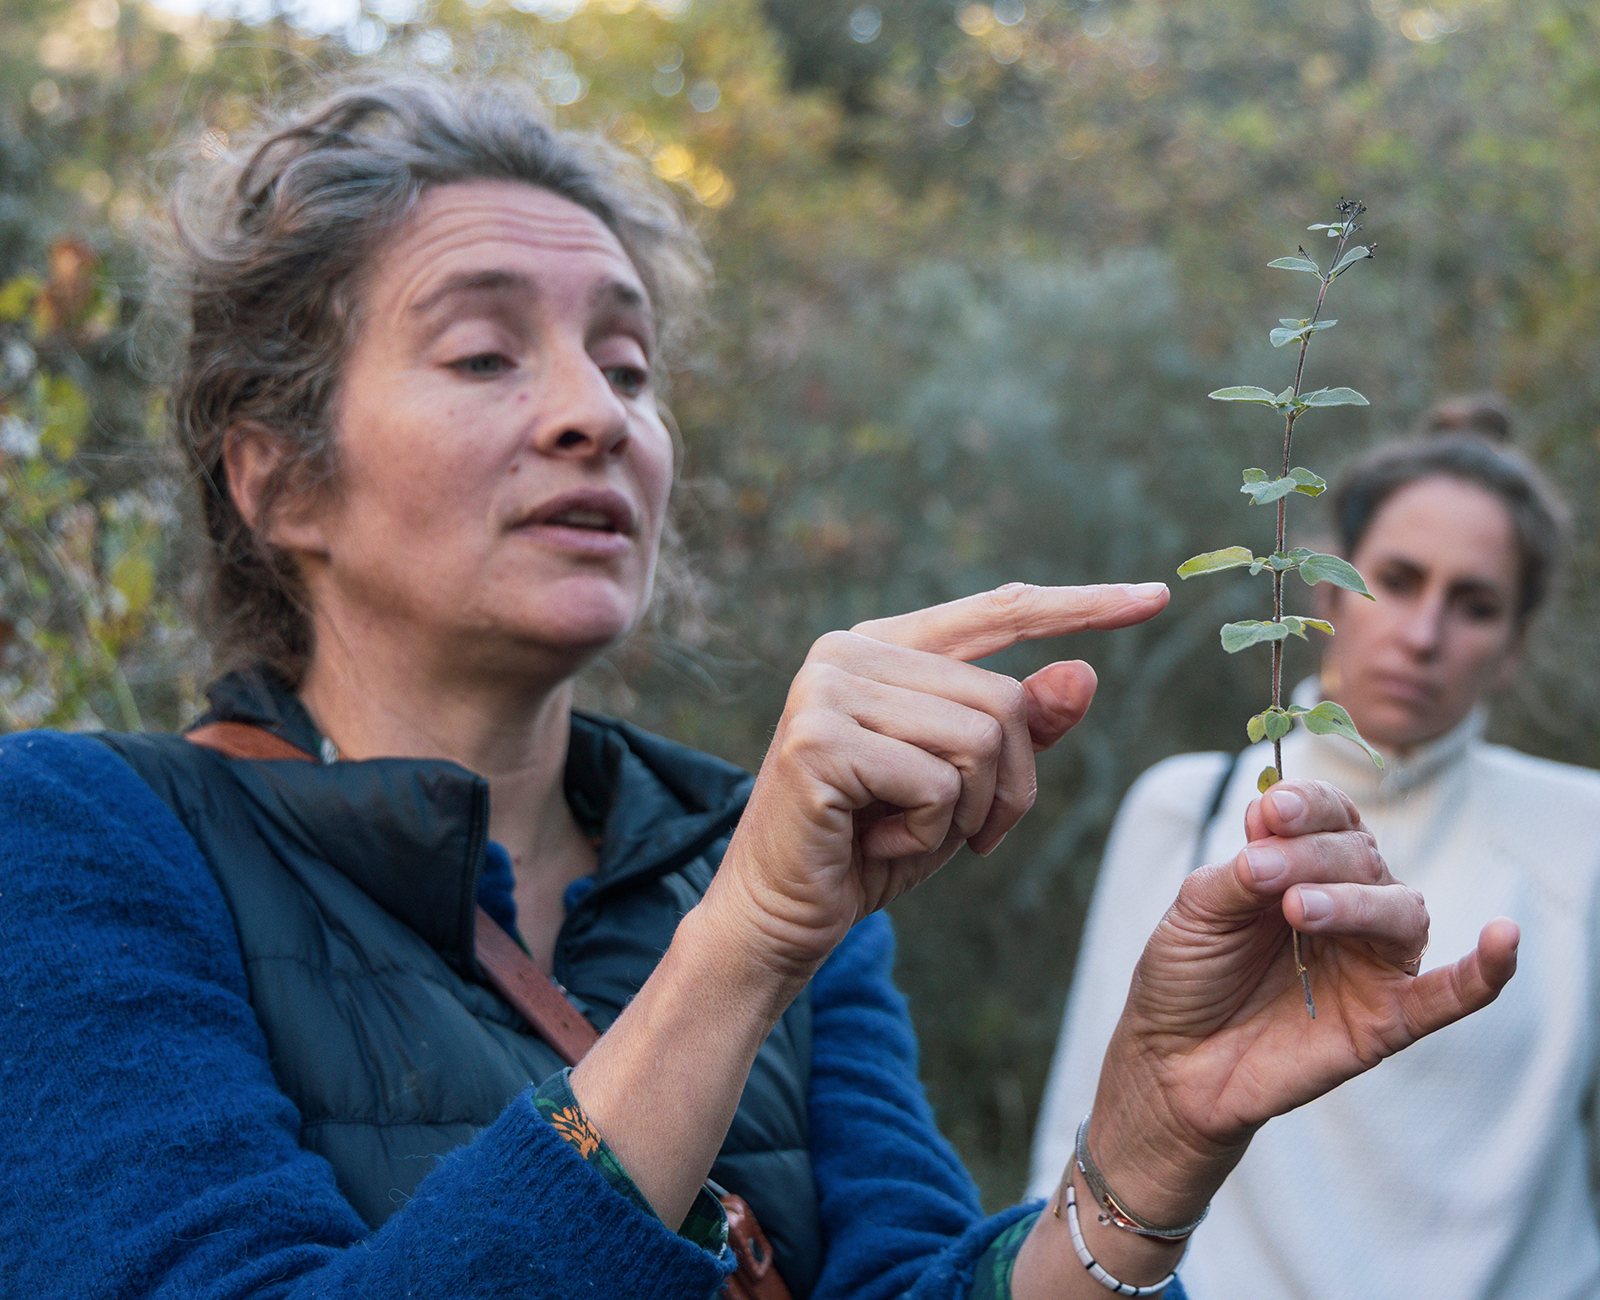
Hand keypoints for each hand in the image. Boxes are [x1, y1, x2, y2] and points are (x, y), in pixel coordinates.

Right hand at [704, 581, 1169, 984]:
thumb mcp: (965, 789)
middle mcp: (850, 651)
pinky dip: (931, 833)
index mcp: (883, 647)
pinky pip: (941, 784)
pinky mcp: (820, 739)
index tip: (1157, 597)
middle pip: (1005, 701)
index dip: (1080, 606)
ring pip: (980, 740)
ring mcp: (830, 688)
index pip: (998, 612)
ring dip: (970, 814)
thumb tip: (1083, 675)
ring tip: (911, 834)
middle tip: (962, 835)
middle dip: (1009, 786)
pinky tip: (876, 842)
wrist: (779, 918)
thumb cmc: (870, 847)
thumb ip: (1022, 730)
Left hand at [1088, 778, 1518, 1222]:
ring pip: (1401, 911)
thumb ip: (1239, 872)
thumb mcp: (1198, 911)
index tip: (1272, 810)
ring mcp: (1370, 962)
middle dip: (1311, 856)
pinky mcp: (1387, 1020)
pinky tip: (1504, 939)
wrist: (1173, 1061)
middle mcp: (1348, 905)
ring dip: (1356, 901)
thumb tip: (1272, 826)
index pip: (1330, 817)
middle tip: (1261, 875)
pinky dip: (1486, 969)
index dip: (1308, 805)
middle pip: (1362, 857)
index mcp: (1302, 867)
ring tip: (1297, 908)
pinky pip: (1452, 994)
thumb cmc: (1187, 976)